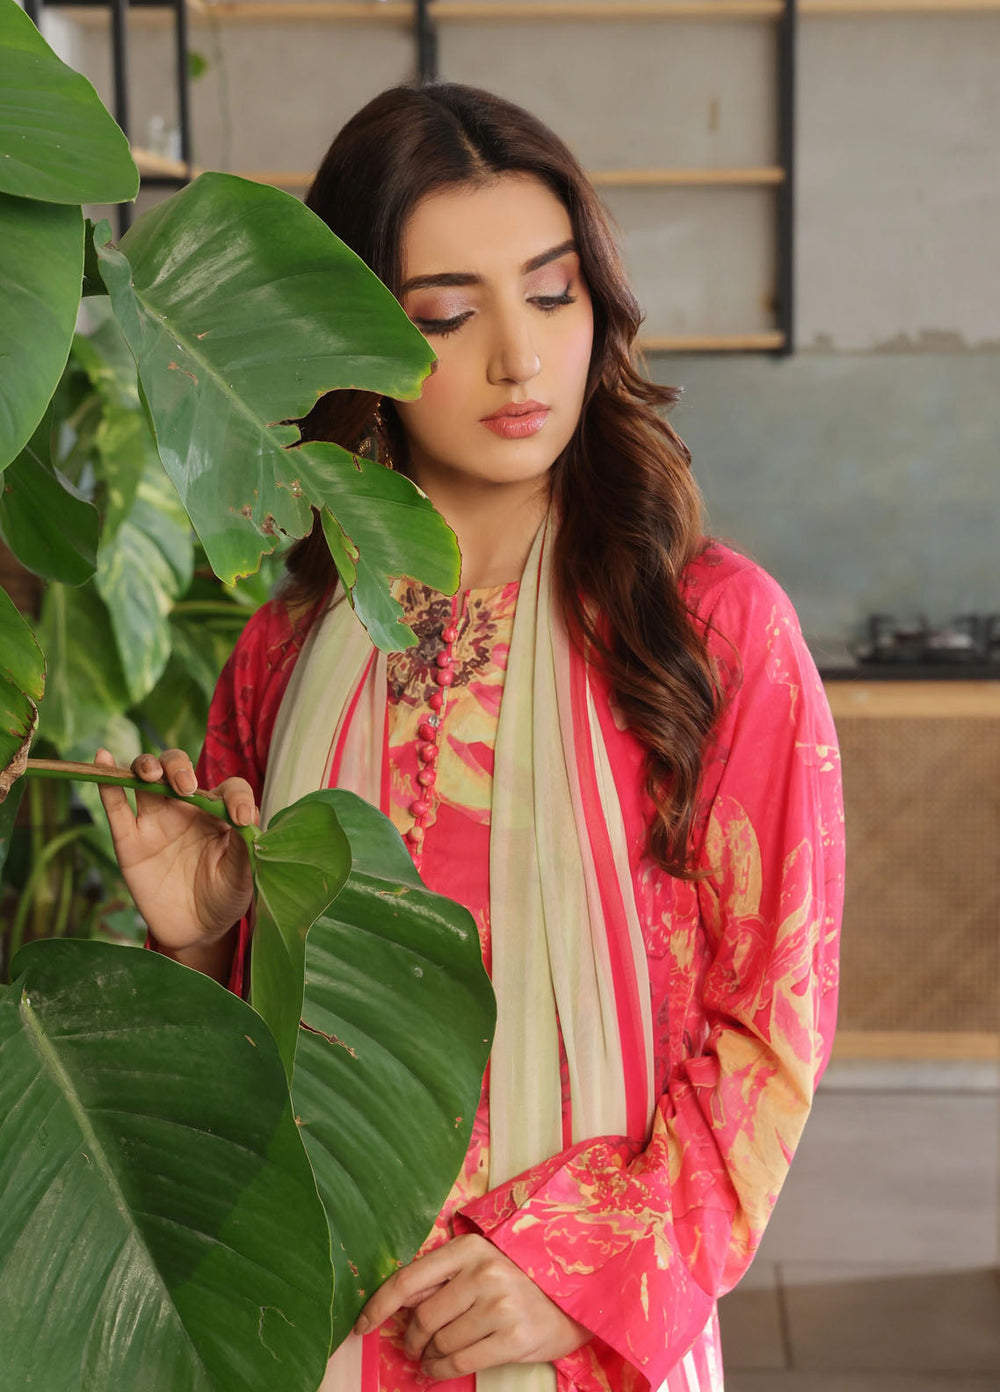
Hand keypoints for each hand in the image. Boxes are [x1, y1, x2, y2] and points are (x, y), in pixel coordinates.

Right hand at [96, 747, 255, 959]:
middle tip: (186, 788)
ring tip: (152, 774)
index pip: (228, 788)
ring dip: (146, 766)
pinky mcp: (131, 841)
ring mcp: (156, 822)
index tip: (240, 819)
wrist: (196, 931)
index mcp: (219, 813)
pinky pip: (116, 807)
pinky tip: (103, 757)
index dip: (236, 797)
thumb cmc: (225, 897)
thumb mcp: (244, 876)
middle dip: (179, 767)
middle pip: (177, 768)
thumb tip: (245, 818)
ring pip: (145, 778)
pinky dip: (108, 782)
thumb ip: (245, 847)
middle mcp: (187, 809)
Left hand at [354, 1234, 589, 1379]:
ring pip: (439, 1342)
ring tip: (430, 1358)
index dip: (379, 1304)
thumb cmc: (517, 1284)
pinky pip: (457, 1362)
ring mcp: (500, 1304)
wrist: (570, 1303)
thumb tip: (395, 1304)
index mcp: (471, 1248)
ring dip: (426, 1357)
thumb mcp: (481, 1267)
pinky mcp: (512, 1337)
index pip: (409, 1278)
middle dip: (410, 1339)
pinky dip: (439, 1371)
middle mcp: (484, 1272)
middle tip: (412, 1347)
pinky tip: (437, 1370)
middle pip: (423, 1317)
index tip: (360, 1325)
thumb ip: (442, 1280)